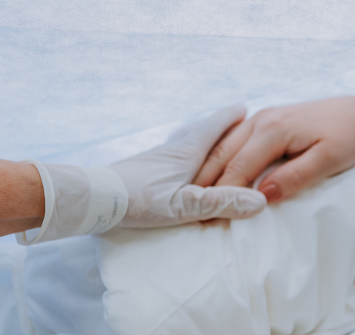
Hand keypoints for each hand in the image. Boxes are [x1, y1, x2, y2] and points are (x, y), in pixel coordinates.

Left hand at [111, 105, 266, 226]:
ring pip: (182, 143)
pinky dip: (182, 155)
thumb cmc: (139, 201)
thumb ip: (221, 202)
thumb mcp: (185, 206)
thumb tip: (260, 201)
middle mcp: (170, 151)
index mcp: (185, 154)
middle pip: (197, 131)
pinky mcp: (141, 171)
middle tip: (231, 119)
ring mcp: (154, 160)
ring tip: (206, 139)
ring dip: (198, 139)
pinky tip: (176, 166)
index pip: (211, 129)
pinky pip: (171, 157)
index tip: (243, 108)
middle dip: (216, 125)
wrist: (94, 198)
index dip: (228, 119)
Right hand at [192, 97, 354, 202]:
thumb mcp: (329, 161)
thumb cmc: (349, 139)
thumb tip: (263, 197)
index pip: (239, 166)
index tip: (208, 219)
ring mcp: (260, 118)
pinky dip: (218, 160)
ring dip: (207, 172)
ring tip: (193, 200)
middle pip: (222, 155)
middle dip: (204, 185)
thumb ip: (296, 177)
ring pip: (222, 147)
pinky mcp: (264, 122)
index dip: (222, 194)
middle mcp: (261, 119)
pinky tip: (209, 178)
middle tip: (190, 215)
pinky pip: (232, 142)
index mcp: (274, 129)